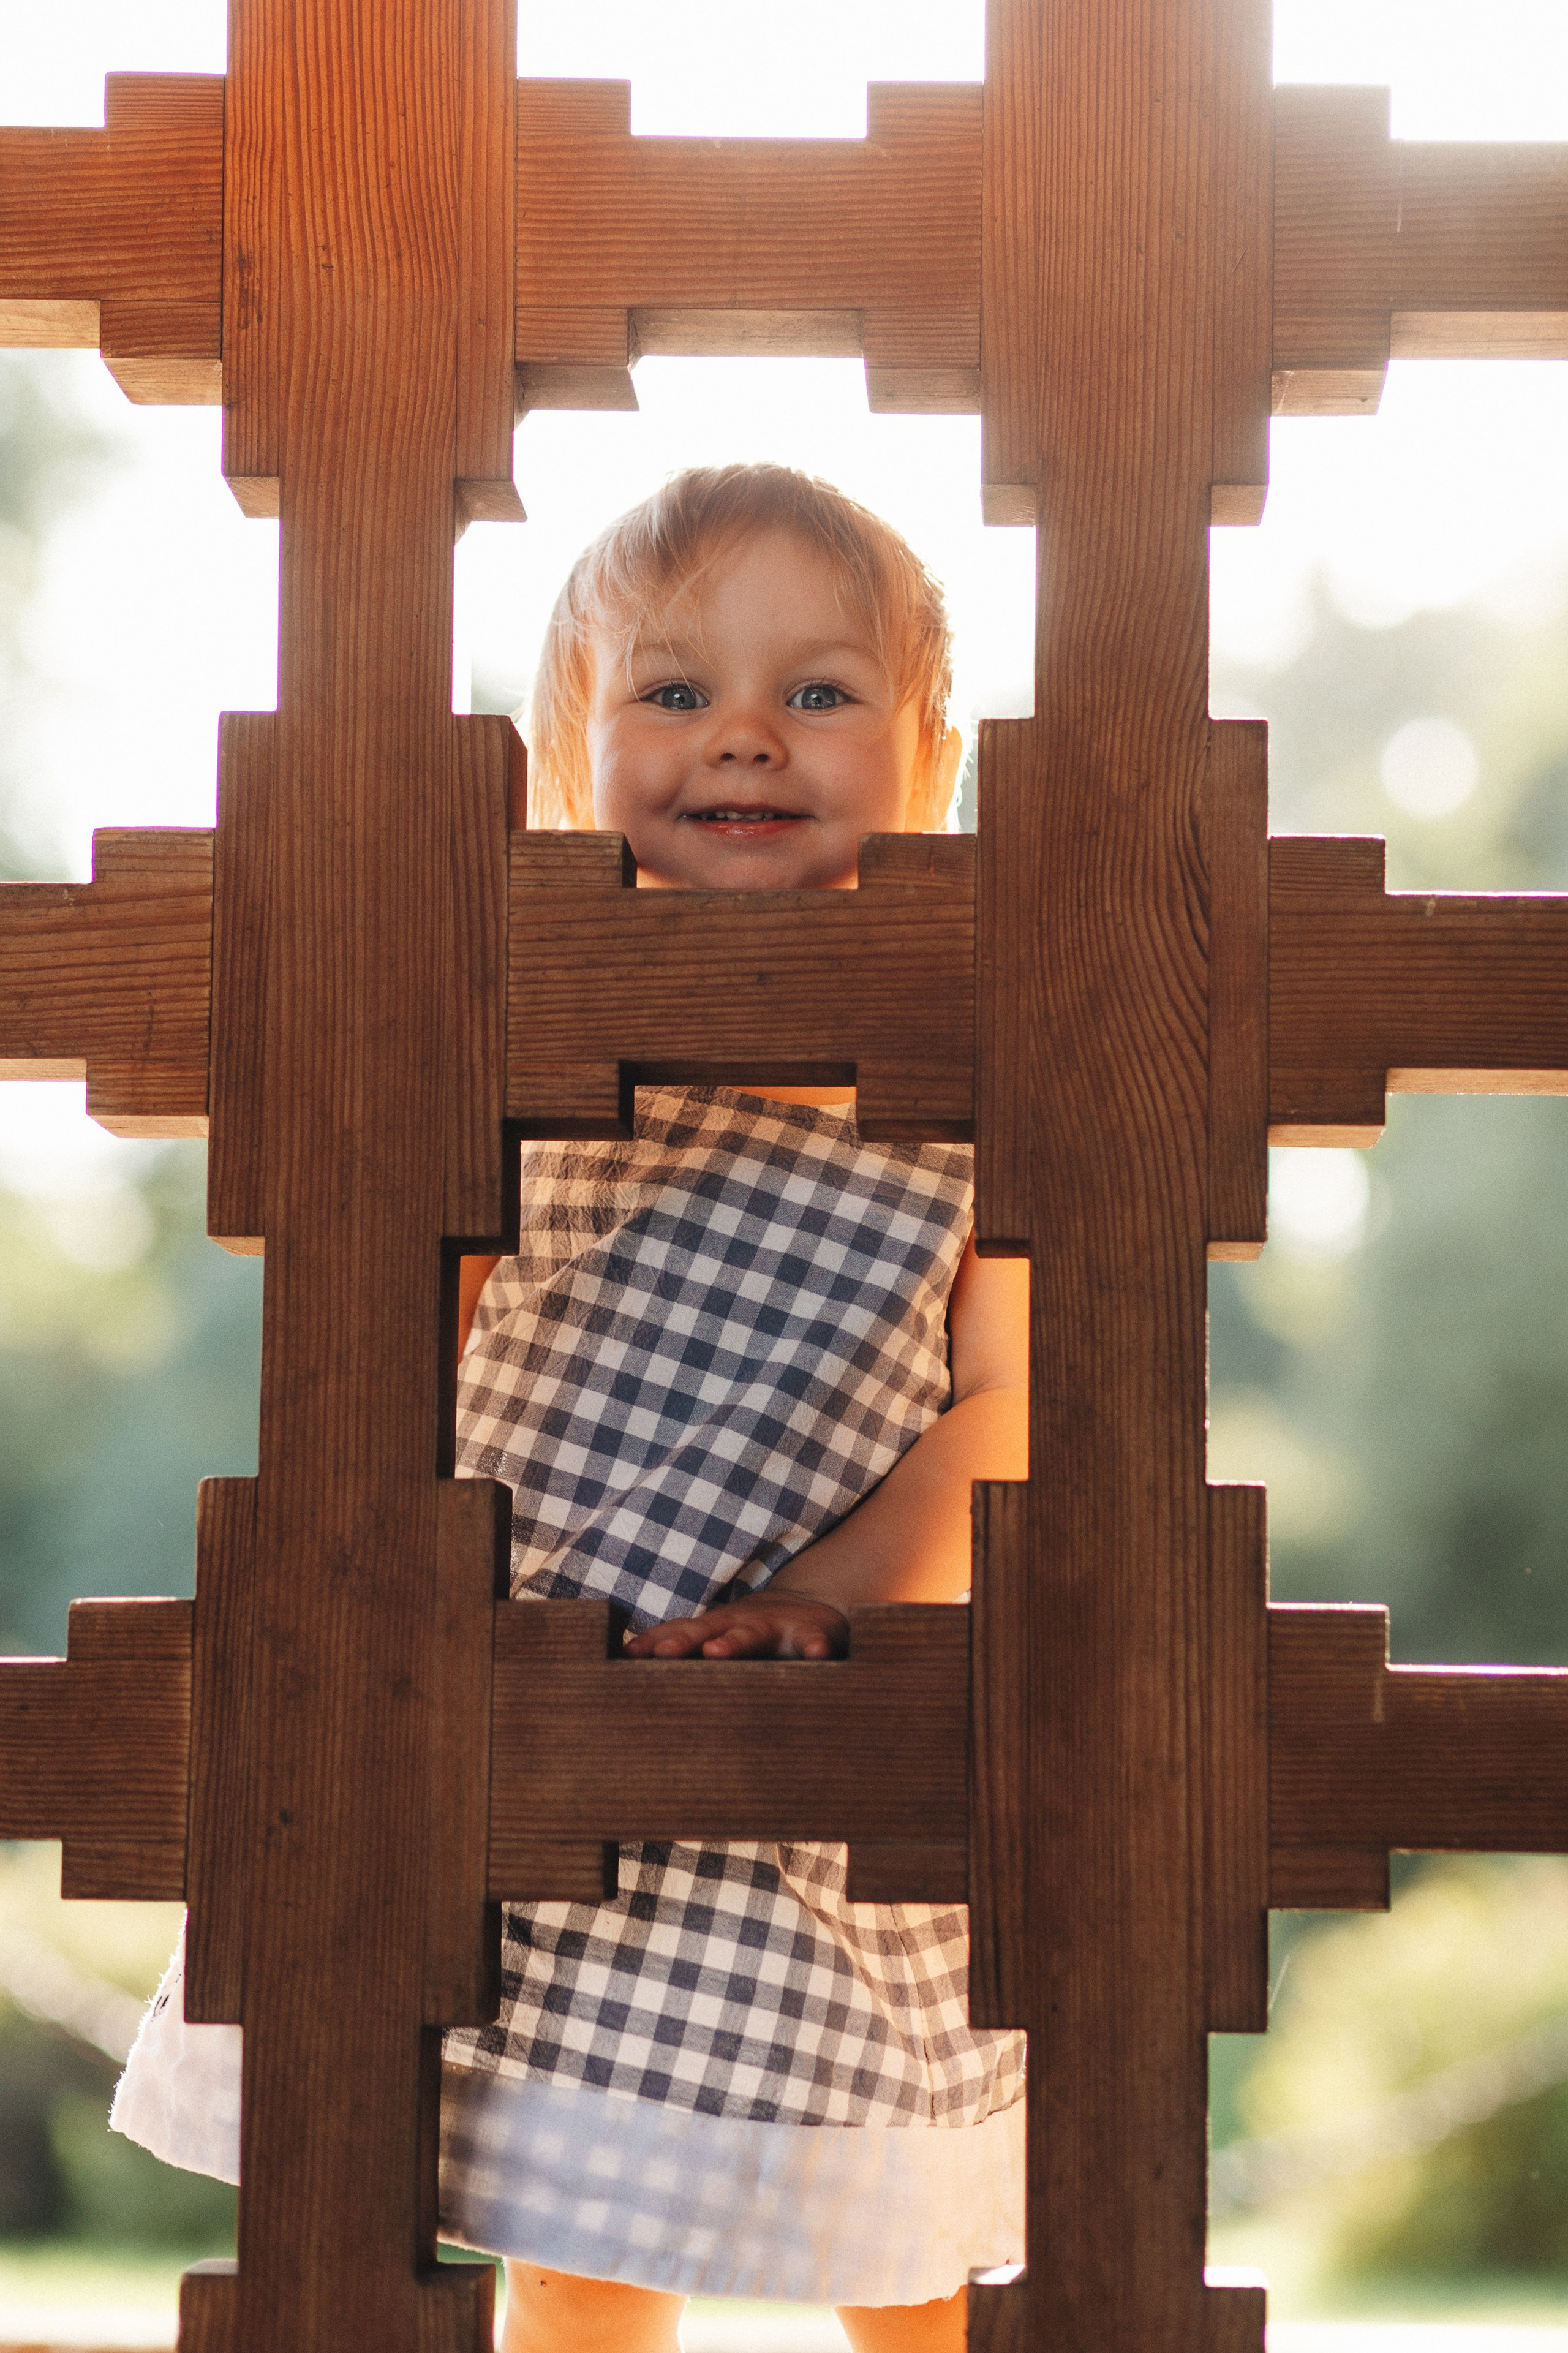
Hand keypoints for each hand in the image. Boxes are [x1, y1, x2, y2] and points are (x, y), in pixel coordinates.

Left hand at [624, 1587, 849, 1661]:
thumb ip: (689, 1652)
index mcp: (715, 1630)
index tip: (626, 1656)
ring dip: (734, 1642)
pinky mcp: (812, 1633)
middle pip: (706, 1631)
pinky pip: (812, 1640)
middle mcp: (739, 1624)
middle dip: (682, 1641)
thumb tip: (633, 1670)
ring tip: (717, 1653)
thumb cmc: (755, 1634)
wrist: (816, 1605)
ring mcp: (776, 1626)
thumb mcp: (722, 1638)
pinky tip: (817, 1655)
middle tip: (661, 1653)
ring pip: (752, 1634)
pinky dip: (814, 1647)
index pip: (677, 1634)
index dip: (652, 1643)